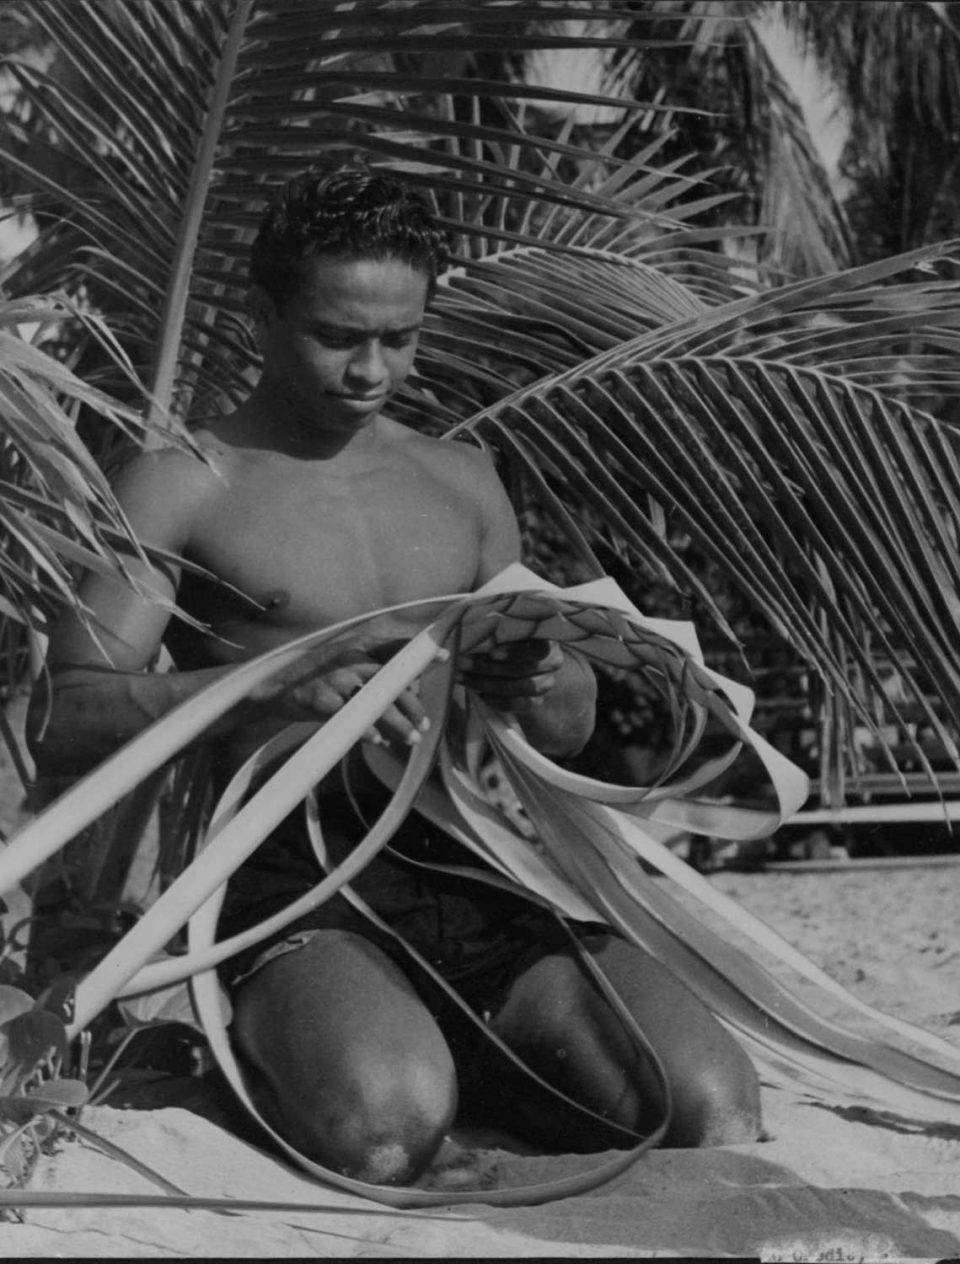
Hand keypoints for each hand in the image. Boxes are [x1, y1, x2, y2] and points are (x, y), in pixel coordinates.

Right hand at [251, 654, 429, 746]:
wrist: (275, 688)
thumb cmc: (318, 680)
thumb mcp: (346, 668)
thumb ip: (375, 674)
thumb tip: (409, 688)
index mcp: (358, 648)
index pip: (396, 648)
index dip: (421, 652)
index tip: (446, 656)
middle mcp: (350, 659)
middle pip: (392, 680)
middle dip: (413, 704)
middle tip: (426, 724)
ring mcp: (336, 679)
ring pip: (376, 700)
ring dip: (397, 722)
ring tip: (411, 739)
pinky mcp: (321, 698)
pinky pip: (349, 716)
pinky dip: (365, 729)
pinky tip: (377, 740)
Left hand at [457, 639, 564, 713]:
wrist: (508, 663)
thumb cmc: (504, 638)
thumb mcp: (503, 630)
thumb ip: (495, 631)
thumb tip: (472, 631)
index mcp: (546, 639)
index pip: (535, 648)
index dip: (514, 652)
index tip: (492, 652)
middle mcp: (552, 661)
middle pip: (521, 669)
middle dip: (487, 666)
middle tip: (462, 662)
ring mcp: (546, 683)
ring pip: (519, 687)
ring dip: (487, 683)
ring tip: (462, 678)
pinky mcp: (537, 701)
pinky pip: (520, 704)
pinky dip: (499, 701)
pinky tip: (480, 695)